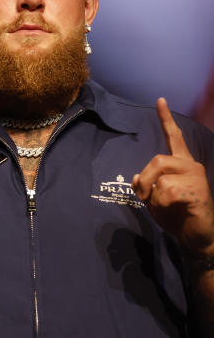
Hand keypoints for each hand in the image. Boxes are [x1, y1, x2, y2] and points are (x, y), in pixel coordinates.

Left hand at [132, 98, 213, 258]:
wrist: (196, 237)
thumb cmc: (175, 215)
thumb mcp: (153, 198)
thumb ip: (146, 184)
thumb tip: (140, 176)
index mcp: (181, 164)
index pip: (173, 138)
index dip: (166, 119)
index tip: (159, 100)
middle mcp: (191, 166)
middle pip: (156, 161)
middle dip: (146, 181)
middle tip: (150, 198)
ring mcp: (196, 178)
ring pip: (160, 180)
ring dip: (154, 198)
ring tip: (168, 208)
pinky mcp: (198, 192)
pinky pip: (167, 193)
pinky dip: (162, 205)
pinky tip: (175, 211)